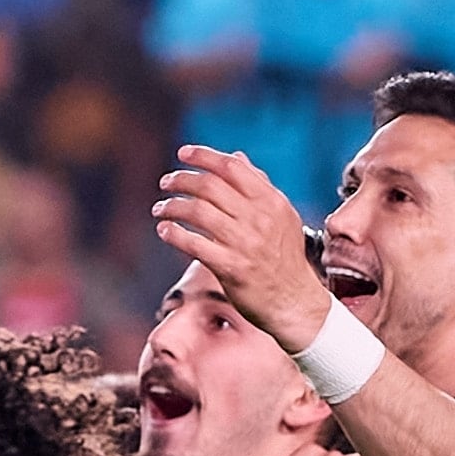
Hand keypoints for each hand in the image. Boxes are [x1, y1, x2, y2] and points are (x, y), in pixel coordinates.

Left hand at [153, 147, 336, 352]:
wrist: (294, 301)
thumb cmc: (284, 257)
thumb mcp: (281, 215)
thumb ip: (258, 186)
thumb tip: (237, 157)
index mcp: (272, 200)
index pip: (232, 167)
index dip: (204, 156)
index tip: (182, 154)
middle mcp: (260, 218)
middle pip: (210, 186)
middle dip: (182, 180)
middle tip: (165, 183)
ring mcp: (245, 242)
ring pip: (198, 212)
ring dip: (172, 206)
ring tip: (160, 209)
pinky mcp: (231, 267)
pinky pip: (194, 244)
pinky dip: (174, 234)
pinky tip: (164, 230)